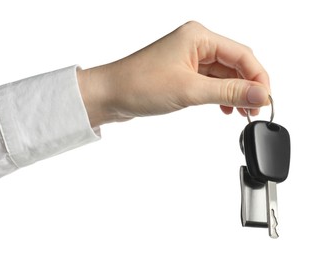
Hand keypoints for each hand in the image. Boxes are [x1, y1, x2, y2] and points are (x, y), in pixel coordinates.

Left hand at [77, 21, 269, 126]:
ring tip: (241, 112)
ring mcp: (188, 59)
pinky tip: (223, 108)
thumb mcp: (189, 90)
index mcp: (198, 37)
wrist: (109, 95)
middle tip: (254, 111)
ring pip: (222, 75)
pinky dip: (219, 95)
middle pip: (234, 64)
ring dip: (234, 93)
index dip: (258, 78)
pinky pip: (209, 82)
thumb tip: (260, 94)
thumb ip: (228, 92)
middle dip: (247, 87)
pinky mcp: (181, 74)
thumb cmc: (139, 85)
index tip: (265, 100)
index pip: (242, 54)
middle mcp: (195, 44)